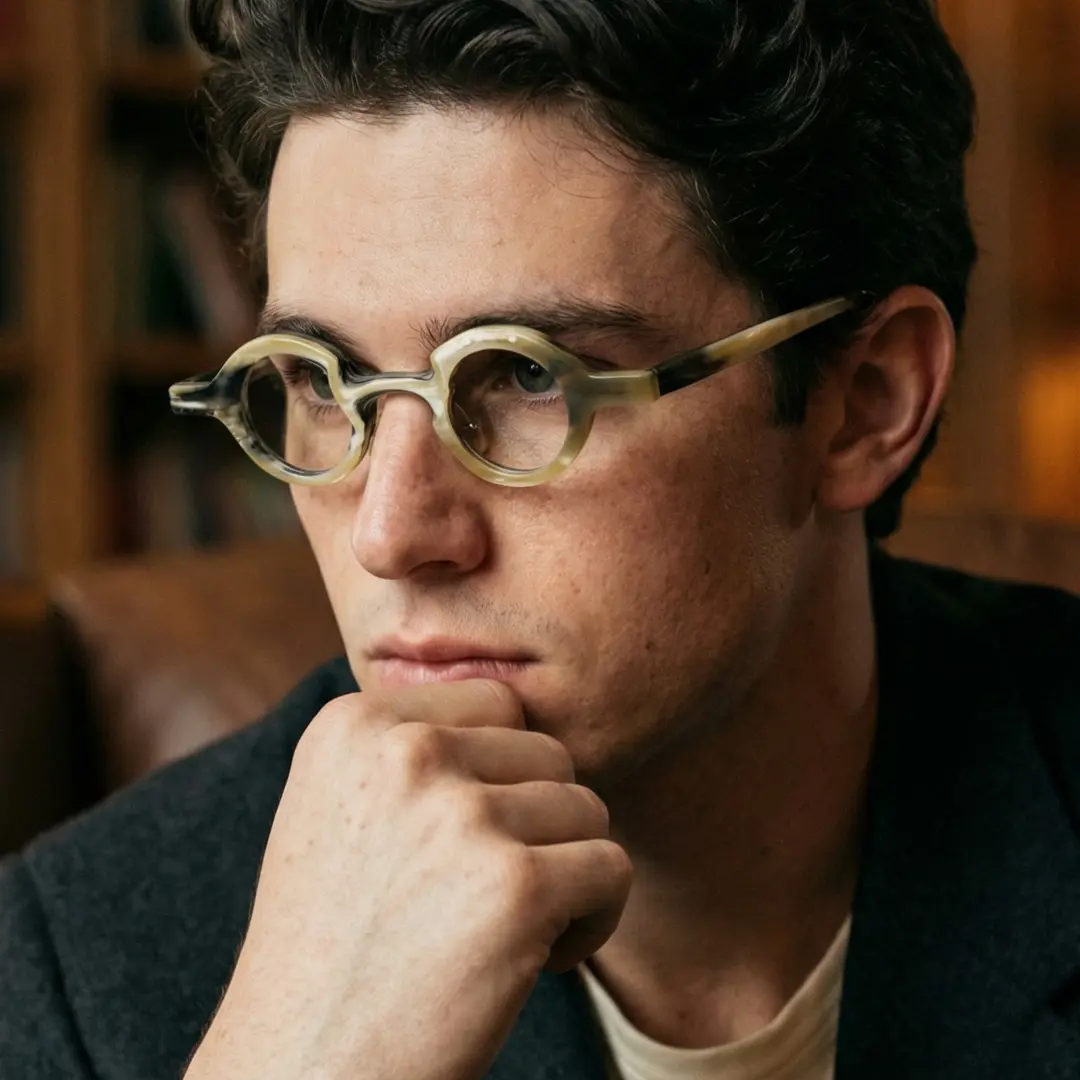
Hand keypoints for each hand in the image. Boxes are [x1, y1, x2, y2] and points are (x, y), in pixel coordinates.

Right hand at [184, 679, 630, 1079]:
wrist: (304, 1071)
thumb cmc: (331, 949)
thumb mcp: (338, 809)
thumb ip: (411, 747)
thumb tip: (518, 707)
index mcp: (355, 723)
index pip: (496, 700)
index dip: (500, 775)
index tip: (462, 843)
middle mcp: (405, 752)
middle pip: (548, 752)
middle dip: (537, 824)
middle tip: (482, 896)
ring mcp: (459, 815)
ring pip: (585, 809)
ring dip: (563, 872)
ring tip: (498, 930)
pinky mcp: (516, 886)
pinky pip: (611, 868)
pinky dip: (591, 920)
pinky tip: (530, 962)